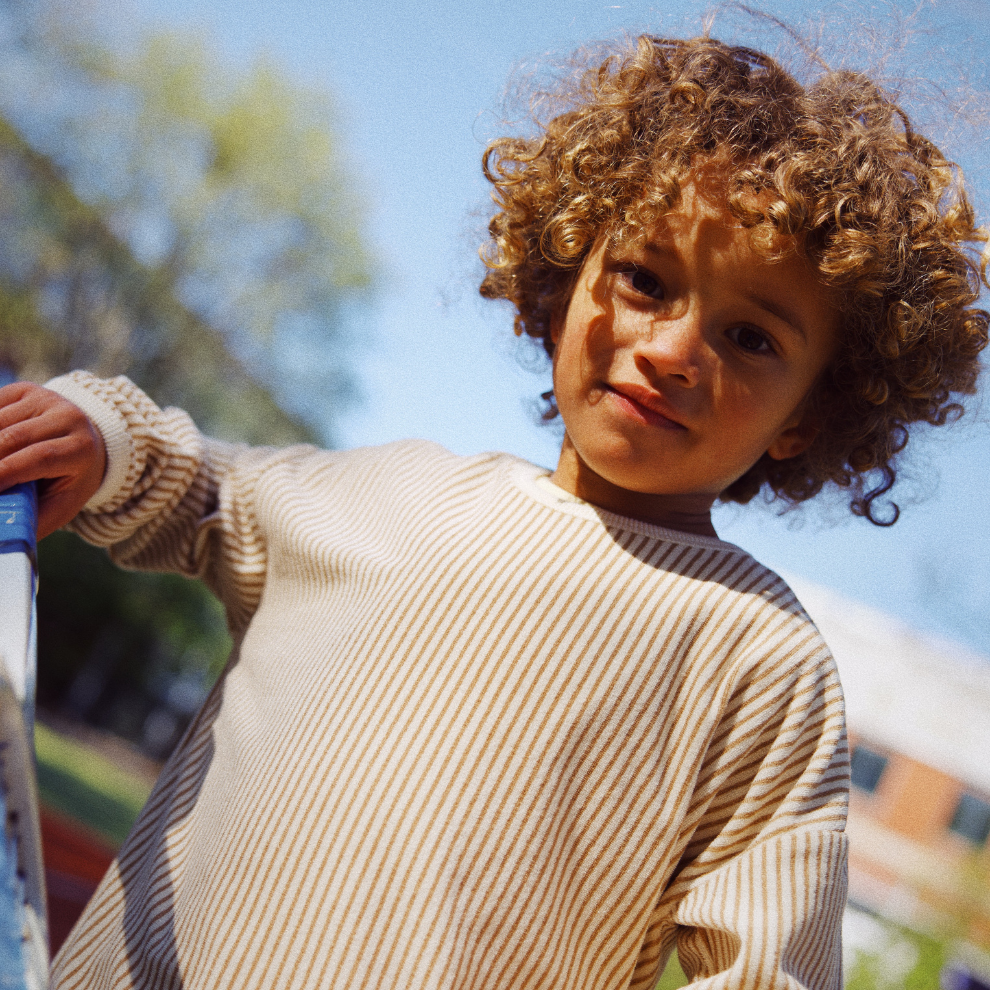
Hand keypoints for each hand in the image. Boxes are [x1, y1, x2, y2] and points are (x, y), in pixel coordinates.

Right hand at [0, 382, 107, 538]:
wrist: (85, 442)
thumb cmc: (66, 481)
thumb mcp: (60, 503)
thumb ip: (31, 517)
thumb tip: (3, 534)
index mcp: (82, 449)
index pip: (40, 457)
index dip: (6, 471)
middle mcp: (69, 417)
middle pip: (14, 436)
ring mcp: (46, 399)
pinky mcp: (25, 389)